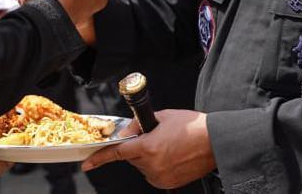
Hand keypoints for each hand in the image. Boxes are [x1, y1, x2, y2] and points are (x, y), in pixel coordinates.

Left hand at [83, 110, 215, 188]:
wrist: (214, 142)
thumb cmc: (191, 127)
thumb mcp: (161, 117)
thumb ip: (137, 125)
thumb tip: (124, 133)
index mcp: (148, 147)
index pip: (118, 153)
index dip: (100, 158)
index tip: (87, 163)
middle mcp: (152, 165)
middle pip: (132, 157)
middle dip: (137, 147)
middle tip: (155, 136)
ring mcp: (160, 177)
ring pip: (142, 166)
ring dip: (147, 157)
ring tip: (168, 146)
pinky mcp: (168, 184)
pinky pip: (153, 174)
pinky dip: (157, 165)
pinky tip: (171, 155)